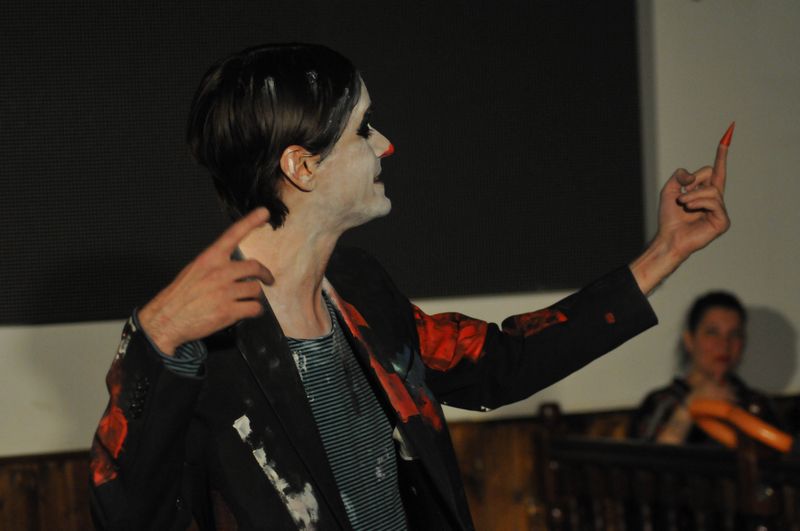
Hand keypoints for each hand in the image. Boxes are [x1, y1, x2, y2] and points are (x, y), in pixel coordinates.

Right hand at [138, 208, 273, 354]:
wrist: (166, 319)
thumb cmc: (179, 296)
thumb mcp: (194, 270)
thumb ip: (215, 266)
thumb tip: (236, 268)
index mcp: (209, 258)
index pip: (233, 235)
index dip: (250, 222)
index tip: (264, 212)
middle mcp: (219, 272)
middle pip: (254, 267)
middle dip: (265, 274)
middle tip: (268, 279)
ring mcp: (225, 292)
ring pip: (255, 290)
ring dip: (254, 296)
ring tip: (245, 300)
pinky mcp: (228, 311)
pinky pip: (254, 308)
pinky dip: (254, 310)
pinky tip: (246, 311)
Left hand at [631, 125, 732, 293]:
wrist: (668, 237)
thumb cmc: (669, 217)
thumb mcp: (670, 190)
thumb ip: (680, 176)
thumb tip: (692, 175)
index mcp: (705, 192)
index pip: (716, 170)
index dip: (721, 155)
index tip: (727, 136)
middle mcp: (716, 199)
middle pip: (712, 174)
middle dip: (694, 181)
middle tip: (681, 196)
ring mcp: (720, 211)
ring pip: (712, 190)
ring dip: (693, 195)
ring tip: (684, 204)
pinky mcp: (723, 221)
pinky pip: (714, 203)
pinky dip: (699, 203)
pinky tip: (690, 209)